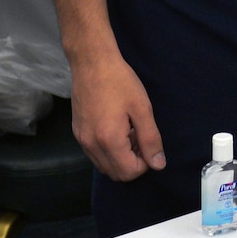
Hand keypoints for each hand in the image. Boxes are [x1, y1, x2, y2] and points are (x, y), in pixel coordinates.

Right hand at [69, 50, 165, 179]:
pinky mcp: (78, 133)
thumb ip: (151, 139)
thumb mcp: (142, 109)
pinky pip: (95, 155)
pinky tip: (117, 128)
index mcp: (109, 140)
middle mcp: (91, 145)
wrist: (92, 63)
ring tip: (130, 132)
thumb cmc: (119, 82)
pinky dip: (109, 150)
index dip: (145, 163)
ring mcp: (81, 140)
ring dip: (120, 157)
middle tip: (140, 137)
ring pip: (104, 166)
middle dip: (133, 162)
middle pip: (116, 174)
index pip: (129, 172)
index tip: (148, 142)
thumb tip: (158, 165)